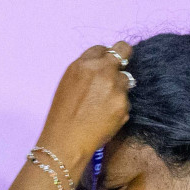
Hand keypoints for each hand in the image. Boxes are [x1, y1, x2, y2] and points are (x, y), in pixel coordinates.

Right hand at [37, 42, 133, 177]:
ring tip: (104, 104)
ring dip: (119, 88)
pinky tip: (106, 117)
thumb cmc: (62, 115)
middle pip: (123, 50)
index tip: (104, 66)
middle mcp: (101, 71)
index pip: (102, 49)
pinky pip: (126, 101)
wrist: (67, 140)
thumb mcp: (68, 83)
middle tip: (120, 69)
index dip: (104, 57)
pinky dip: (119, 107)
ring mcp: (115, 87)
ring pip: (126, 79)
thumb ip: (86, 71)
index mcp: (83, 64)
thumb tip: (102, 66)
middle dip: (123, 57)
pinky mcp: (124, 104)